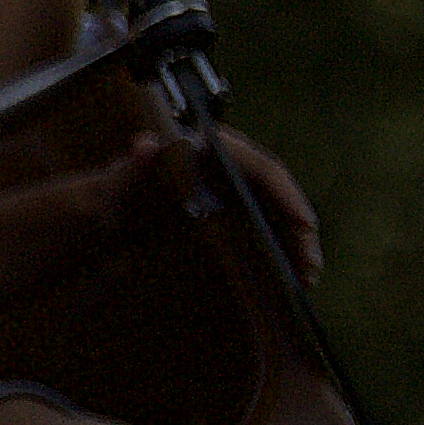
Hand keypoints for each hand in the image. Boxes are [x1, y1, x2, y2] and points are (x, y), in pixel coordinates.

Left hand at [96, 125, 326, 287]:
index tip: (305, 224)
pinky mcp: (237, 210)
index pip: (265, 169)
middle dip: (301, 230)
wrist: (113, 212)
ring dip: (297, 244)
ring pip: (280, 214)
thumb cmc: (116, 194)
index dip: (289, 196)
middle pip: (281, 195)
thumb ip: (132, 167)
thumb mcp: (122, 184)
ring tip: (307, 279)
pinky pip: (269, 227)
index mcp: (213, 149)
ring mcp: (237, 187)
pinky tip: (291, 274)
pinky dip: (283, 249)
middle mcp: (233, 164)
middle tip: (311, 268)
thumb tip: (144, 145)